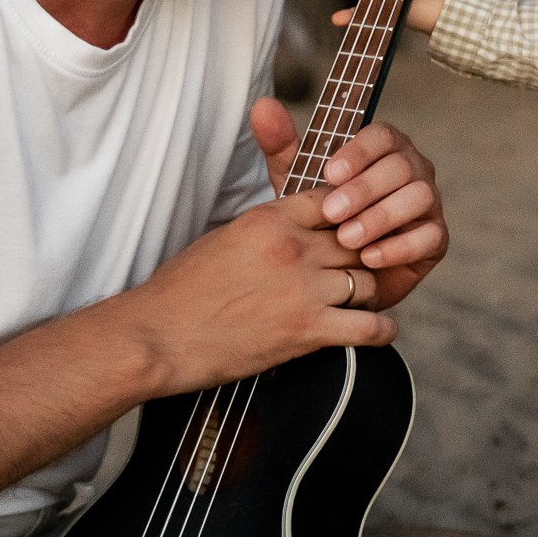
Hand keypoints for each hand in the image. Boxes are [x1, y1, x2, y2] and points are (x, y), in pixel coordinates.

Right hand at [122, 190, 397, 394]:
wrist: (157, 336)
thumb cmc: (181, 291)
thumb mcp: (226, 237)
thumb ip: (268, 227)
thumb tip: (291, 226)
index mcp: (271, 218)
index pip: (334, 200)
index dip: (346, 216)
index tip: (348, 231)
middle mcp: (294, 247)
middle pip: (357, 239)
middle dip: (360, 256)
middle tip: (358, 271)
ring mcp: (304, 288)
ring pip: (367, 280)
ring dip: (366, 294)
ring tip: (359, 304)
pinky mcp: (307, 330)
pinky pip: (370, 326)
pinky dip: (380, 330)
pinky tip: (377, 331)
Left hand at [248, 101, 448, 303]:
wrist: (335, 270)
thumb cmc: (322, 219)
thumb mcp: (298, 183)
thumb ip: (283, 145)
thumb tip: (263, 106)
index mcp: (385, 148)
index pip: (383, 135)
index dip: (359, 152)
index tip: (328, 173)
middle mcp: (414, 168)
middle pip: (401, 165)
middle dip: (365, 189)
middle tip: (331, 212)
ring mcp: (429, 202)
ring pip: (420, 196)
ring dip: (381, 217)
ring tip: (346, 238)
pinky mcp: (436, 238)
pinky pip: (430, 236)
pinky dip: (398, 247)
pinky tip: (367, 259)